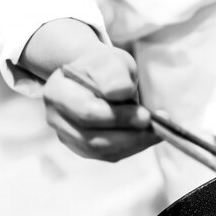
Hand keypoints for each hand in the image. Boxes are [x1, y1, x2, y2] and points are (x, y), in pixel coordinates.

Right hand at [43, 44, 158, 161]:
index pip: (86, 112)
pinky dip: (133, 147)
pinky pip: (110, 155)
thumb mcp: (112, 60)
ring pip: (103, 150)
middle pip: (93, 138)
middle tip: (156, 126)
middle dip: (130, 134)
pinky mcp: (84, 149)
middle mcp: (57, 118)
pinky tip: (148, 136)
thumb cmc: (106, 68)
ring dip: (135, 143)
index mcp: (57, 91)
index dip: (117, 117)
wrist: (101, 79)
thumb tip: (119, 92)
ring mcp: (69, 136)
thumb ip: (114, 73)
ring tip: (158, 131)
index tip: (146, 114)